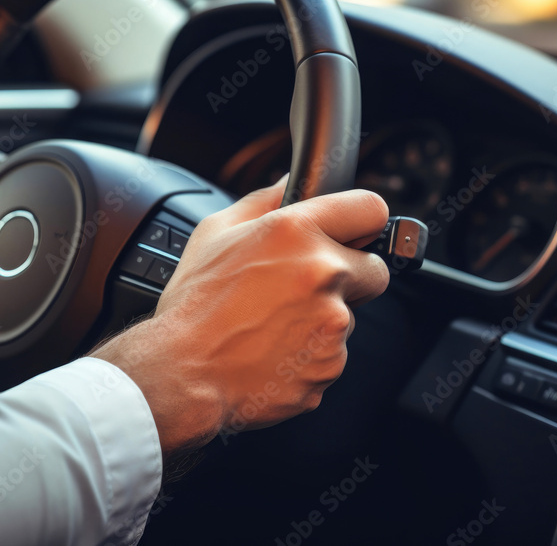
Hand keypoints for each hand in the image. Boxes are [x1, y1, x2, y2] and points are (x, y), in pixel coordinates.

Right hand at [89, 175, 389, 457]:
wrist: (182, 372)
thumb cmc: (193, 305)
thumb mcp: (214, 233)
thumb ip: (263, 200)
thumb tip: (289, 184)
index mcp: (297, 232)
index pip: (370, 209)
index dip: (361, 223)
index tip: (353, 235)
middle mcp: (322, 274)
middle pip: (373, 271)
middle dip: (348, 279)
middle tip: (302, 290)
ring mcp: (331, 324)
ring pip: (347, 319)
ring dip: (321, 322)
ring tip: (271, 326)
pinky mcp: (329, 367)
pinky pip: (330, 357)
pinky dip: (308, 357)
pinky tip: (271, 352)